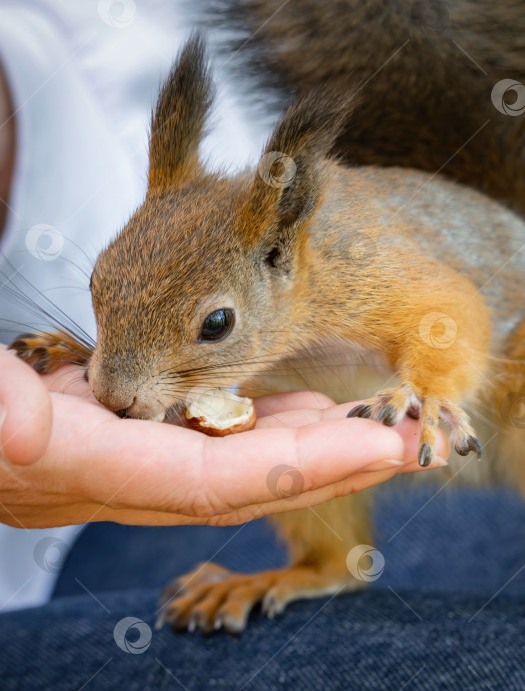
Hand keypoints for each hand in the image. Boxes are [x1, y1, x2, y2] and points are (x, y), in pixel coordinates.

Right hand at [0, 350, 448, 528]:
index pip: (218, 481)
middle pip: (248, 478)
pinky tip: (294, 404)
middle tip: (405, 437)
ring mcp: (127, 456)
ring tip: (370, 421)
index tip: (378, 449)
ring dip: (307, 443)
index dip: (303, 469)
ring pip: (237, 458)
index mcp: (89, 466)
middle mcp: (121, 473)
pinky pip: (210, 437)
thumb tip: (18, 427)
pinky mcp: (127, 434)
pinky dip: (259, 424)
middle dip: (331, 464)